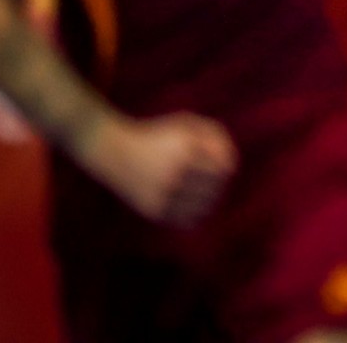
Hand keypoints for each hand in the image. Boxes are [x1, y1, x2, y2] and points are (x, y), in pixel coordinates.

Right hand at [87, 111, 237, 226]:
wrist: (114, 152)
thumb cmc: (158, 137)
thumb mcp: (187, 125)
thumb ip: (216, 138)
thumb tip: (232, 166)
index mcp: (186, 151)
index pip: (224, 169)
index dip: (227, 166)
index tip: (219, 164)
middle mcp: (175, 174)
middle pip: (217, 188)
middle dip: (218, 183)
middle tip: (208, 177)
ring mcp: (163, 194)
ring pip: (205, 206)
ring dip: (208, 199)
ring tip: (198, 189)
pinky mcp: (153, 210)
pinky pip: (187, 220)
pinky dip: (194, 213)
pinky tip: (187, 201)